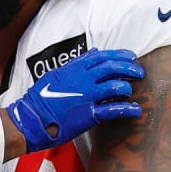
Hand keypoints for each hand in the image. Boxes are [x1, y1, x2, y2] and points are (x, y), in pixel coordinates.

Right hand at [6, 48, 143, 152]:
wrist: (31, 118)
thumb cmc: (40, 98)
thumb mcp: (55, 74)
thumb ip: (76, 64)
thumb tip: (92, 53)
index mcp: (74, 69)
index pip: (102, 57)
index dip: (119, 55)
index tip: (130, 57)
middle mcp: (83, 80)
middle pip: (113, 68)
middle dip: (129, 68)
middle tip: (139, 72)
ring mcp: (87, 97)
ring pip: (116, 87)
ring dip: (128, 87)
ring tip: (132, 90)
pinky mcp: (89, 115)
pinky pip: (113, 110)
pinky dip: (127, 109)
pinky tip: (136, 110)